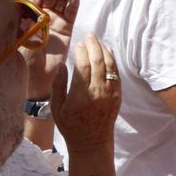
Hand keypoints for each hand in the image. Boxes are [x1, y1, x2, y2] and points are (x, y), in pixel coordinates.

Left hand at [26, 0, 77, 99]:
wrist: (37, 79)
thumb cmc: (23, 61)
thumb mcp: (19, 43)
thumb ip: (23, 28)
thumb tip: (25, 14)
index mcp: (26, 18)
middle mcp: (40, 18)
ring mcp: (54, 23)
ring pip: (61, 3)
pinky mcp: (66, 30)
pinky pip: (71, 14)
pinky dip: (74, 5)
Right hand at [52, 36, 121, 153]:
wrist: (92, 140)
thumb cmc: (70, 124)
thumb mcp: (57, 108)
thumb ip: (58, 85)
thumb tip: (62, 65)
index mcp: (80, 95)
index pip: (83, 66)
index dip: (82, 52)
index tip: (79, 43)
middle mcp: (97, 92)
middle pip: (98, 62)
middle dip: (94, 45)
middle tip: (89, 35)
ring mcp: (110, 93)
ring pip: (110, 65)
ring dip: (104, 50)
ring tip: (98, 40)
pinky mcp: (118, 94)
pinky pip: (116, 73)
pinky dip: (113, 60)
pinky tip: (107, 52)